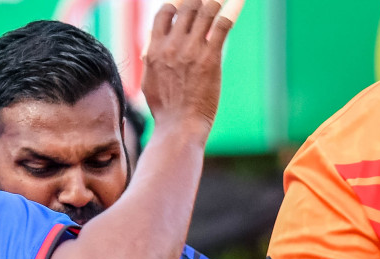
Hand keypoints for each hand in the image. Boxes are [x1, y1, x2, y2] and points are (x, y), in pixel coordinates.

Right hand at [141, 0, 239, 138]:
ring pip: (205, 12)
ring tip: (218, 4)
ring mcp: (191, 50)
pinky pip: (221, 27)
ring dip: (213, 5)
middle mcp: (172, 45)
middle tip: (204, 4)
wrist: (179, 126)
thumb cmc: (165, 110)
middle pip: (186, 8)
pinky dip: (227, 17)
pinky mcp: (210, 58)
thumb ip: (152, 61)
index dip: (175, 7)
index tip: (182, 10)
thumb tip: (150, 51)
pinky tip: (230, 15)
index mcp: (155, 49)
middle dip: (196, 3)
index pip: (164, 14)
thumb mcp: (149, 82)